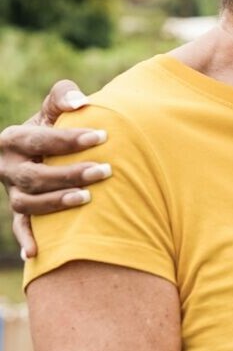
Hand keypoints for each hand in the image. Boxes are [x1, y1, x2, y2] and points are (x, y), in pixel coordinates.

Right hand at [0, 80, 111, 257]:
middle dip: (69, 173)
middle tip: (105, 170)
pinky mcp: (20, 212)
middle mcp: (7, 168)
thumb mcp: (55, 109)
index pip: (39, 139)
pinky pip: (20, 228)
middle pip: (34, 175)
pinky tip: (35, 253)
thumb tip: (81, 102)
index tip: (102, 136)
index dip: (69, 139)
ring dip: (55, 202)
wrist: (47, 150)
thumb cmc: (56, 126)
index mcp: (12, 139)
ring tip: (86, 198)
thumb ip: (64, 96)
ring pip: (27, 204)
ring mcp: (12, 192)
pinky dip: (25, 240)